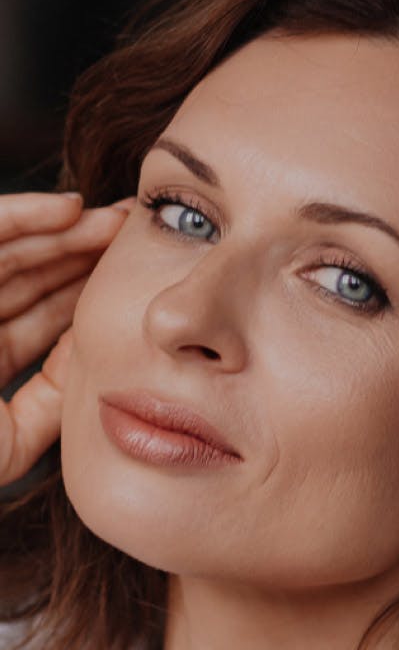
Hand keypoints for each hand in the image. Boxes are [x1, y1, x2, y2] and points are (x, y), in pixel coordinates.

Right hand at [0, 191, 132, 484]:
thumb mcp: (15, 441)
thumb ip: (54, 398)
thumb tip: (98, 351)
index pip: (40, 318)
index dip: (84, 295)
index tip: (132, 280)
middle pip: (30, 278)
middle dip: (83, 254)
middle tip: (135, 235)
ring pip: (12, 251)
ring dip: (66, 231)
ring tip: (118, 219)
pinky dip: (23, 216)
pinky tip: (71, 208)